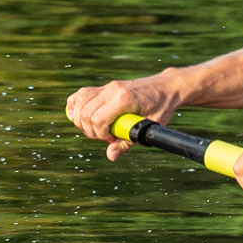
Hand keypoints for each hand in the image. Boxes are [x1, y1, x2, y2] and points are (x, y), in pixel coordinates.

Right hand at [65, 76, 183, 159]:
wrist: (166, 87)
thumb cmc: (162, 107)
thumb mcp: (150, 126)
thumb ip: (128, 142)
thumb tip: (111, 156)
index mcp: (125, 99)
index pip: (98, 119)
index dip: (100, 134)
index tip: (111, 139)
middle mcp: (112, 90)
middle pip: (85, 113)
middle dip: (90, 130)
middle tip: (105, 136)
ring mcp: (106, 86)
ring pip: (78, 103)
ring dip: (81, 120)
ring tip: (96, 128)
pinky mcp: (103, 87)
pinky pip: (79, 95)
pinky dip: (76, 107)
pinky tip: (83, 117)